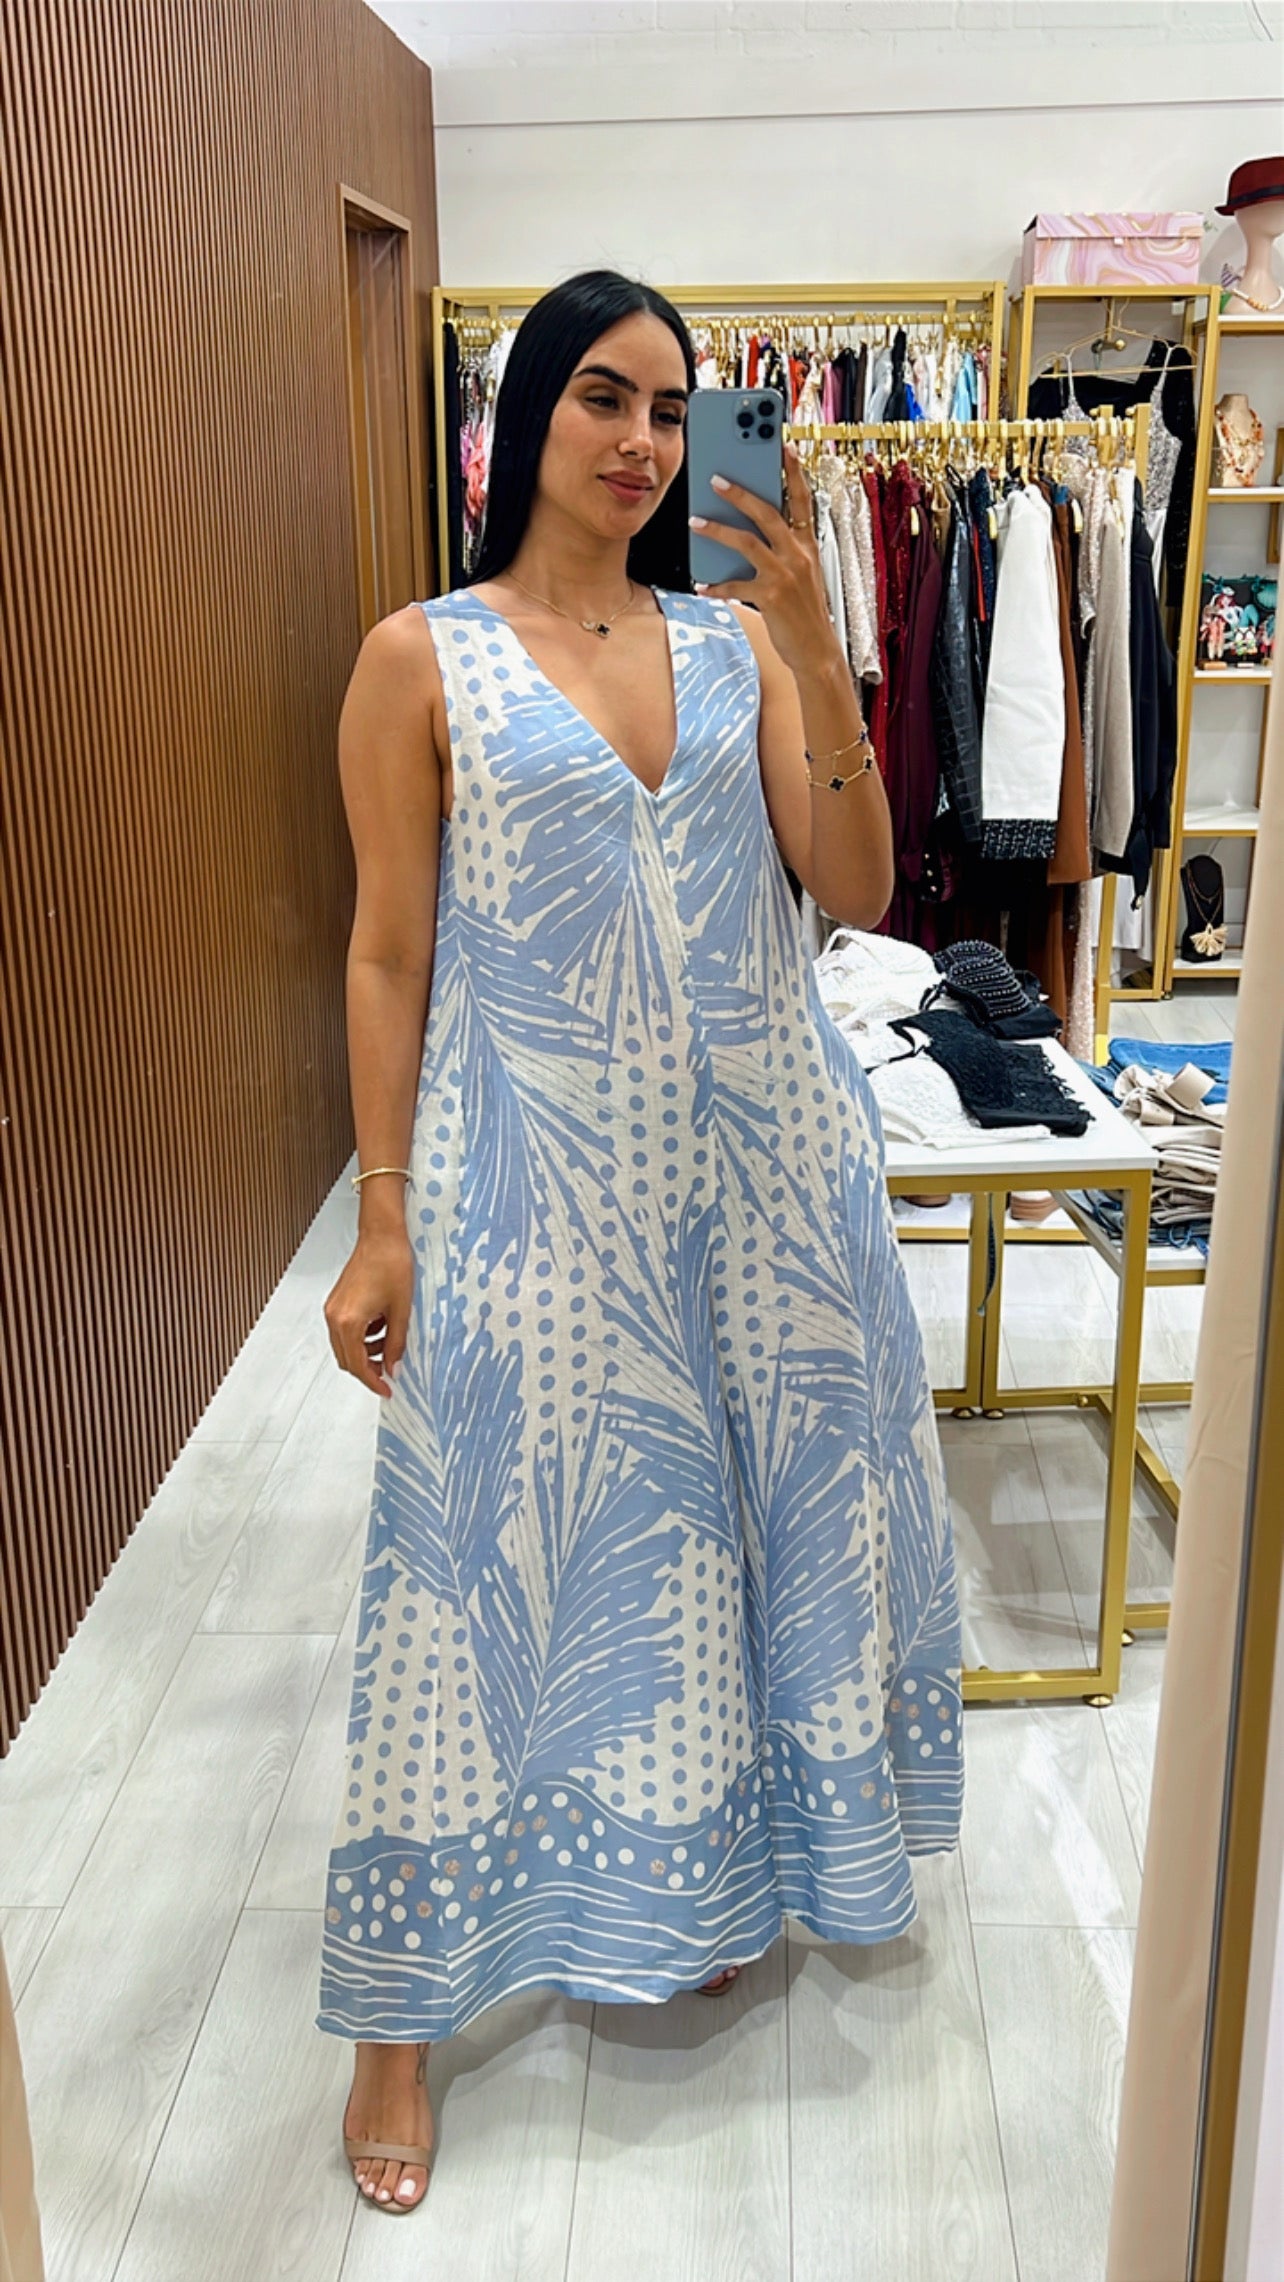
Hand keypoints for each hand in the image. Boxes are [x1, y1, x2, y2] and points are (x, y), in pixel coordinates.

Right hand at [324, 1230, 413, 1397]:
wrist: (382, 1236)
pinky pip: (346, 1330)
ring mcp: (333, 1309)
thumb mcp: (401, 1310)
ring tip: (389, 1345)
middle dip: (368, 1369)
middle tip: (389, 1373)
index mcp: (348, 1321)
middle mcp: (334, 1317)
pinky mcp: (337, 1302)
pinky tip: (381, 1327)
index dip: (373, 1381)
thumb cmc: (391, 1264)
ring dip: (366, 1352)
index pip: (358, 1364)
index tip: (386, 1389)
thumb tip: (394, 1367)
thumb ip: (397, 1344)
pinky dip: (362, 1337)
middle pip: (347, 1359)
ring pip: (345, 1345)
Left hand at [689, 441, 841, 678]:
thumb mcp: (802, 574)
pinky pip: (735, 586)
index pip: (803, 500)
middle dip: (740, 494)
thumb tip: (746, 532)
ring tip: (695, 521)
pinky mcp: (770, 598)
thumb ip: (782, 550)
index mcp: (808, 545)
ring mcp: (785, 575)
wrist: (816, 651)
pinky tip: (701, 584)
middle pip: (767, 513)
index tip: (783, 445)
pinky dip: (716, 585)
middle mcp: (798, 555)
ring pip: (746, 542)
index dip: (793, 471)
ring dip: (717, 530)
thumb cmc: (805, 612)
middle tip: (716, 479)